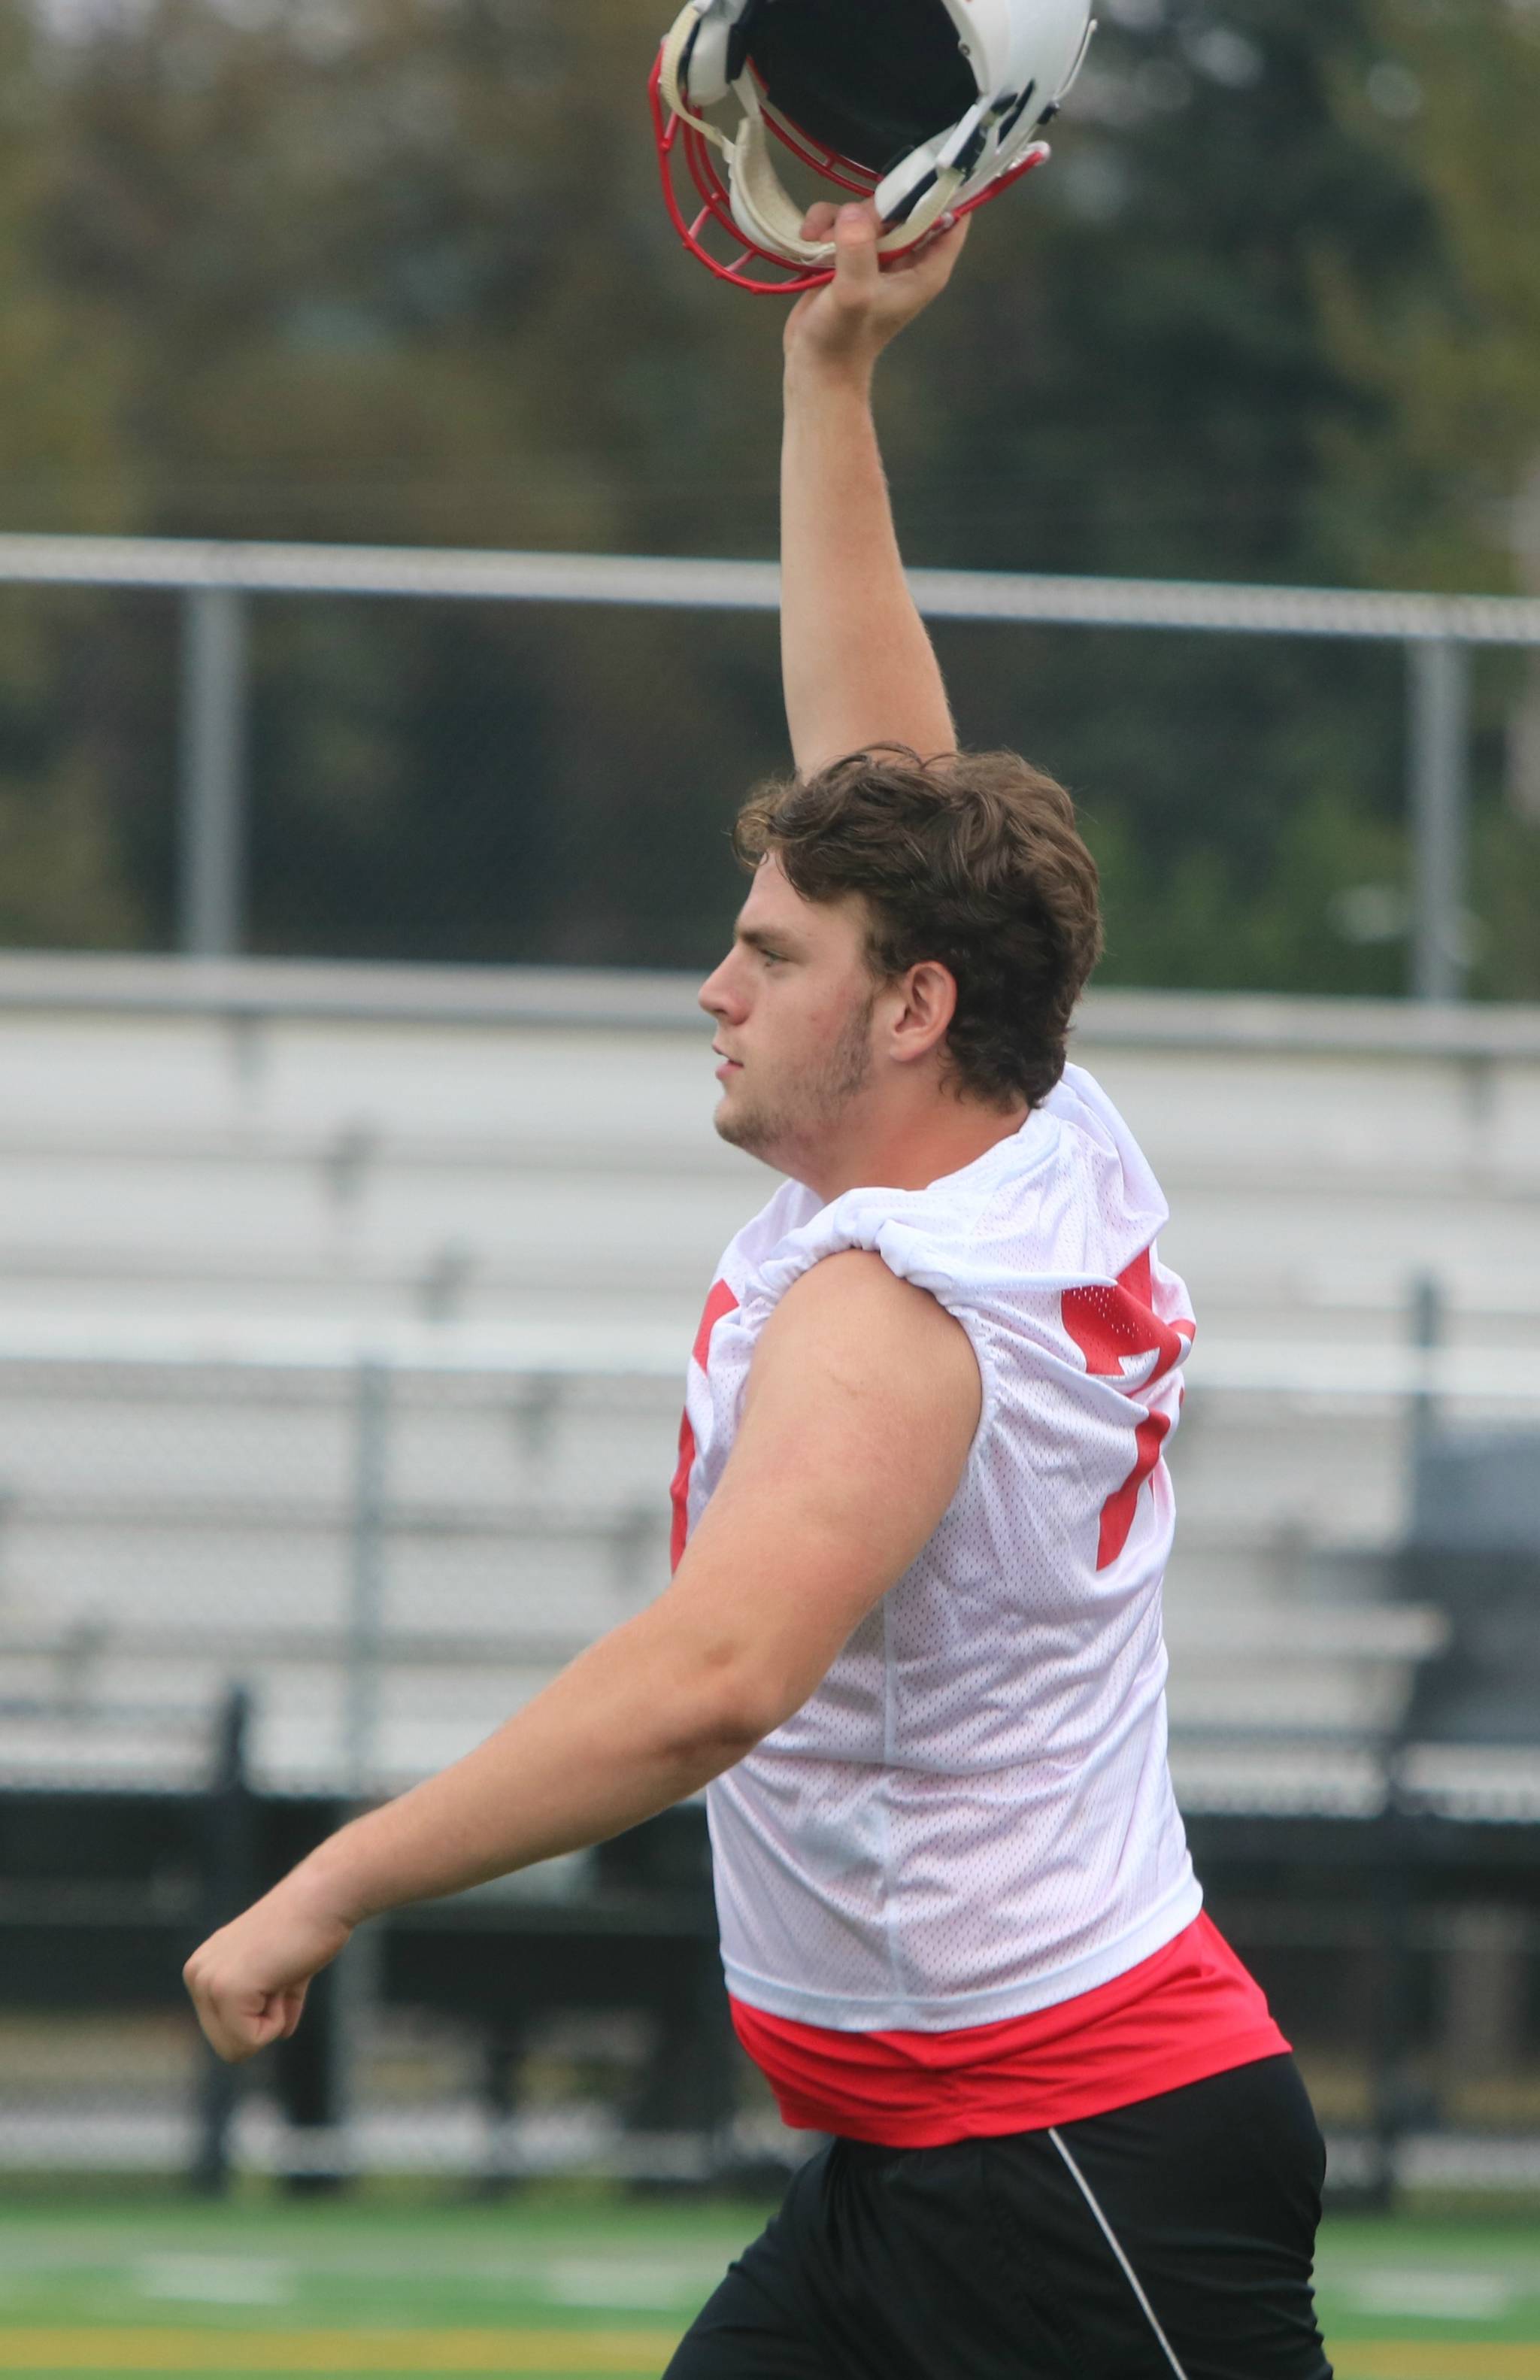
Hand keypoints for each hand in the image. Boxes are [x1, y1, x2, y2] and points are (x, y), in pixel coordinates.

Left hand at [183, 1872, 352, 2062]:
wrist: (323, 1898)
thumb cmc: (308, 1929)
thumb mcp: (281, 1971)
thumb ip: (271, 2000)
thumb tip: (279, 2034)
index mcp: (203, 1969)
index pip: (225, 2033)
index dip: (263, 2016)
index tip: (279, 1975)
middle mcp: (197, 1974)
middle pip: (227, 2047)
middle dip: (263, 2024)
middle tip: (281, 1978)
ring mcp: (209, 1982)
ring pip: (236, 2049)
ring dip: (272, 2021)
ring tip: (281, 1975)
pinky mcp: (227, 1989)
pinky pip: (251, 2040)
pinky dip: (278, 2020)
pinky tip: (283, 1978)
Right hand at [783, 200, 970, 377]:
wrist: (814, 365)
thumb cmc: (841, 340)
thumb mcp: (853, 296)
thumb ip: (858, 252)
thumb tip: (853, 213)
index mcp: (927, 267)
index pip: (953, 214)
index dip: (943, 188)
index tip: (919, 168)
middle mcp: (907, 257)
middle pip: (904, 203)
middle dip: (876, 206)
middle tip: (852, 228)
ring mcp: (878, 254)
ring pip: (868, 209)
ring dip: (840, 217)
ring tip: (820, 241)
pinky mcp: (850, 253)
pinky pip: (841, 219)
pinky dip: (823, 224)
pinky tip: (809, 240)